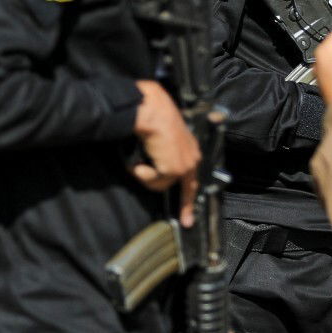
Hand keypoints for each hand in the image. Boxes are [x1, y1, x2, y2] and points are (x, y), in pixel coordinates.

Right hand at [130, 79, 200, 227]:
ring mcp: (184, 165)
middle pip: (189, 188)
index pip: (192, 173)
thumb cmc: (153, 113)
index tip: (190, 209)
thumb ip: (161, 148)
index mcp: (190, 146)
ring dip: (146, 175)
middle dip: (186, 207)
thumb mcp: (161, 132)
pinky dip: (142, 172)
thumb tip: (149, 160)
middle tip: (186, 222)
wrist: (152, 110)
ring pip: (162, 184)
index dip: (190, 192)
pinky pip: (154, 182)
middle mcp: (192, 157)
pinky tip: (140, 159)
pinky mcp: (174, 170)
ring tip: (139, 159)